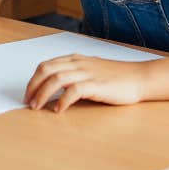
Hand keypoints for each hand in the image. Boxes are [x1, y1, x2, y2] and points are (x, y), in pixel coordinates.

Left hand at [24, 54, 148, 111]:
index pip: (46, 65)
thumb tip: (54, 90)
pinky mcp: (97, 85)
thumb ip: (74, 75)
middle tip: (29, 102)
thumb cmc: (117, 77)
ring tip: (38, 107)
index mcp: (75, 59)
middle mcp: (79, 63)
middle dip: (33, 86)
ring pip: (57, 79)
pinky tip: (58, 110)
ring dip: (43, 94)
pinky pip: (74, 91)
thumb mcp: (91, 70)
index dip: (33, 80)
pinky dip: (62, 100)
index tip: (28, 94)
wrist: (140, 78)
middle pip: (46, 70)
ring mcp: (88, 73)